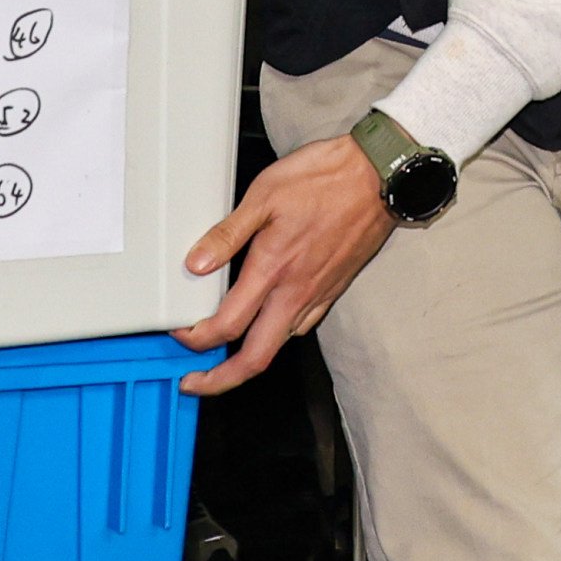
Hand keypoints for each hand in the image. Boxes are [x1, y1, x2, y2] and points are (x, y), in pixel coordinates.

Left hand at [172, 133, 395, 395]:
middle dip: (221, 380)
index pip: (228, 326)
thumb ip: (227, 234)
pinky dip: (278, 335)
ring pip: (279, 343)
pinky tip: (268, 323)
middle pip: (256, 358)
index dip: (197, 340)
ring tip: (225, 353)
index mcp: (273, 269)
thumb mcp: (264, 195)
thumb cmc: (325, 179)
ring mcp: (318, 294)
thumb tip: (196, 264)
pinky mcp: (333, 289)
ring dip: (249, 358)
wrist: (379, 177)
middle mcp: (296, 291)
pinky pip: (302, 325)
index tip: (181, 336)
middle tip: (196, 383)